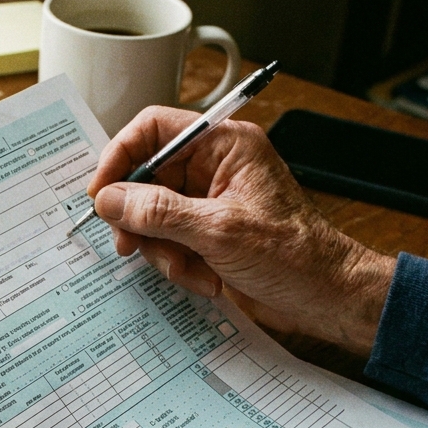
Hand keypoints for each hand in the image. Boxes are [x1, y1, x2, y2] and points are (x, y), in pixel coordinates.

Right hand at [87, 106, 396, 352]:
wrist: (325, 298)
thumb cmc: (296, 255)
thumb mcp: (219, 231)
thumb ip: (159, 213)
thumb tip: (111, 200)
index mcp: (224, 146)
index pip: (154, 128)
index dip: (121, 155)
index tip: (101, 192)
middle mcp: (213, 168)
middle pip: (145, 178)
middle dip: (139, 218)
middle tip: (131, 243)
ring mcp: (208, 203)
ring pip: (151, 217)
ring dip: (161, 249)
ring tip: (190, 268)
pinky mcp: (206, 235)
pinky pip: (166, 244)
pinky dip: (177, 265)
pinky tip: (206, 278)